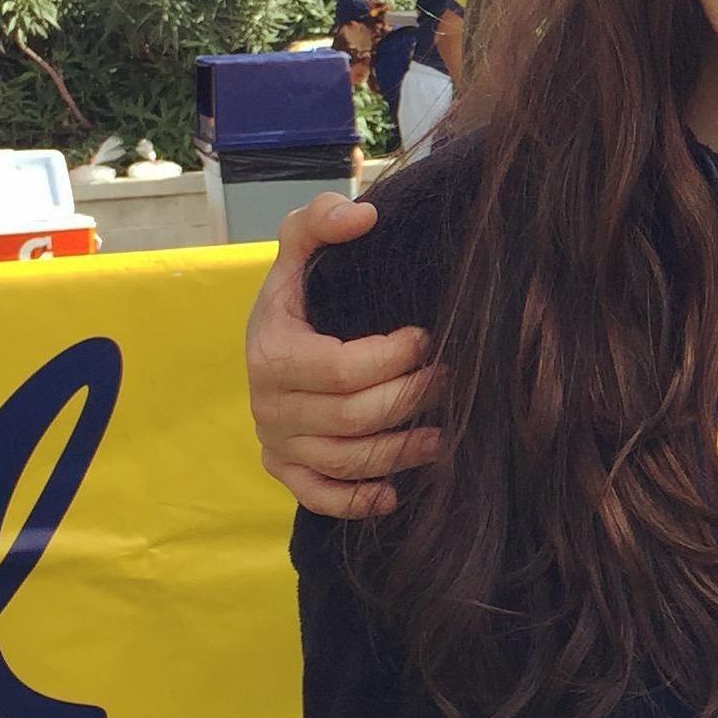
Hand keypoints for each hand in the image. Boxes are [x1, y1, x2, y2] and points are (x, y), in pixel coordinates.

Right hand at [246, 189, 445, 516]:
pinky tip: (395, 493)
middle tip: (450, 380)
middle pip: (352, 419)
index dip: (392, 358)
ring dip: (401, 451)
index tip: (427, 338)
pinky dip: (357, 501)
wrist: (272, 336)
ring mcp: (276, 441)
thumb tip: (364, 216)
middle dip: (409, 399)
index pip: (341, 370)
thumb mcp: (299, 248)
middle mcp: (267, 404)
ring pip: (346, 461)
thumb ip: (320, 220)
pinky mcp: (285, 469)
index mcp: (270, 351)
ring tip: (444, 433)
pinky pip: (320, 497)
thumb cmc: (300, 293)